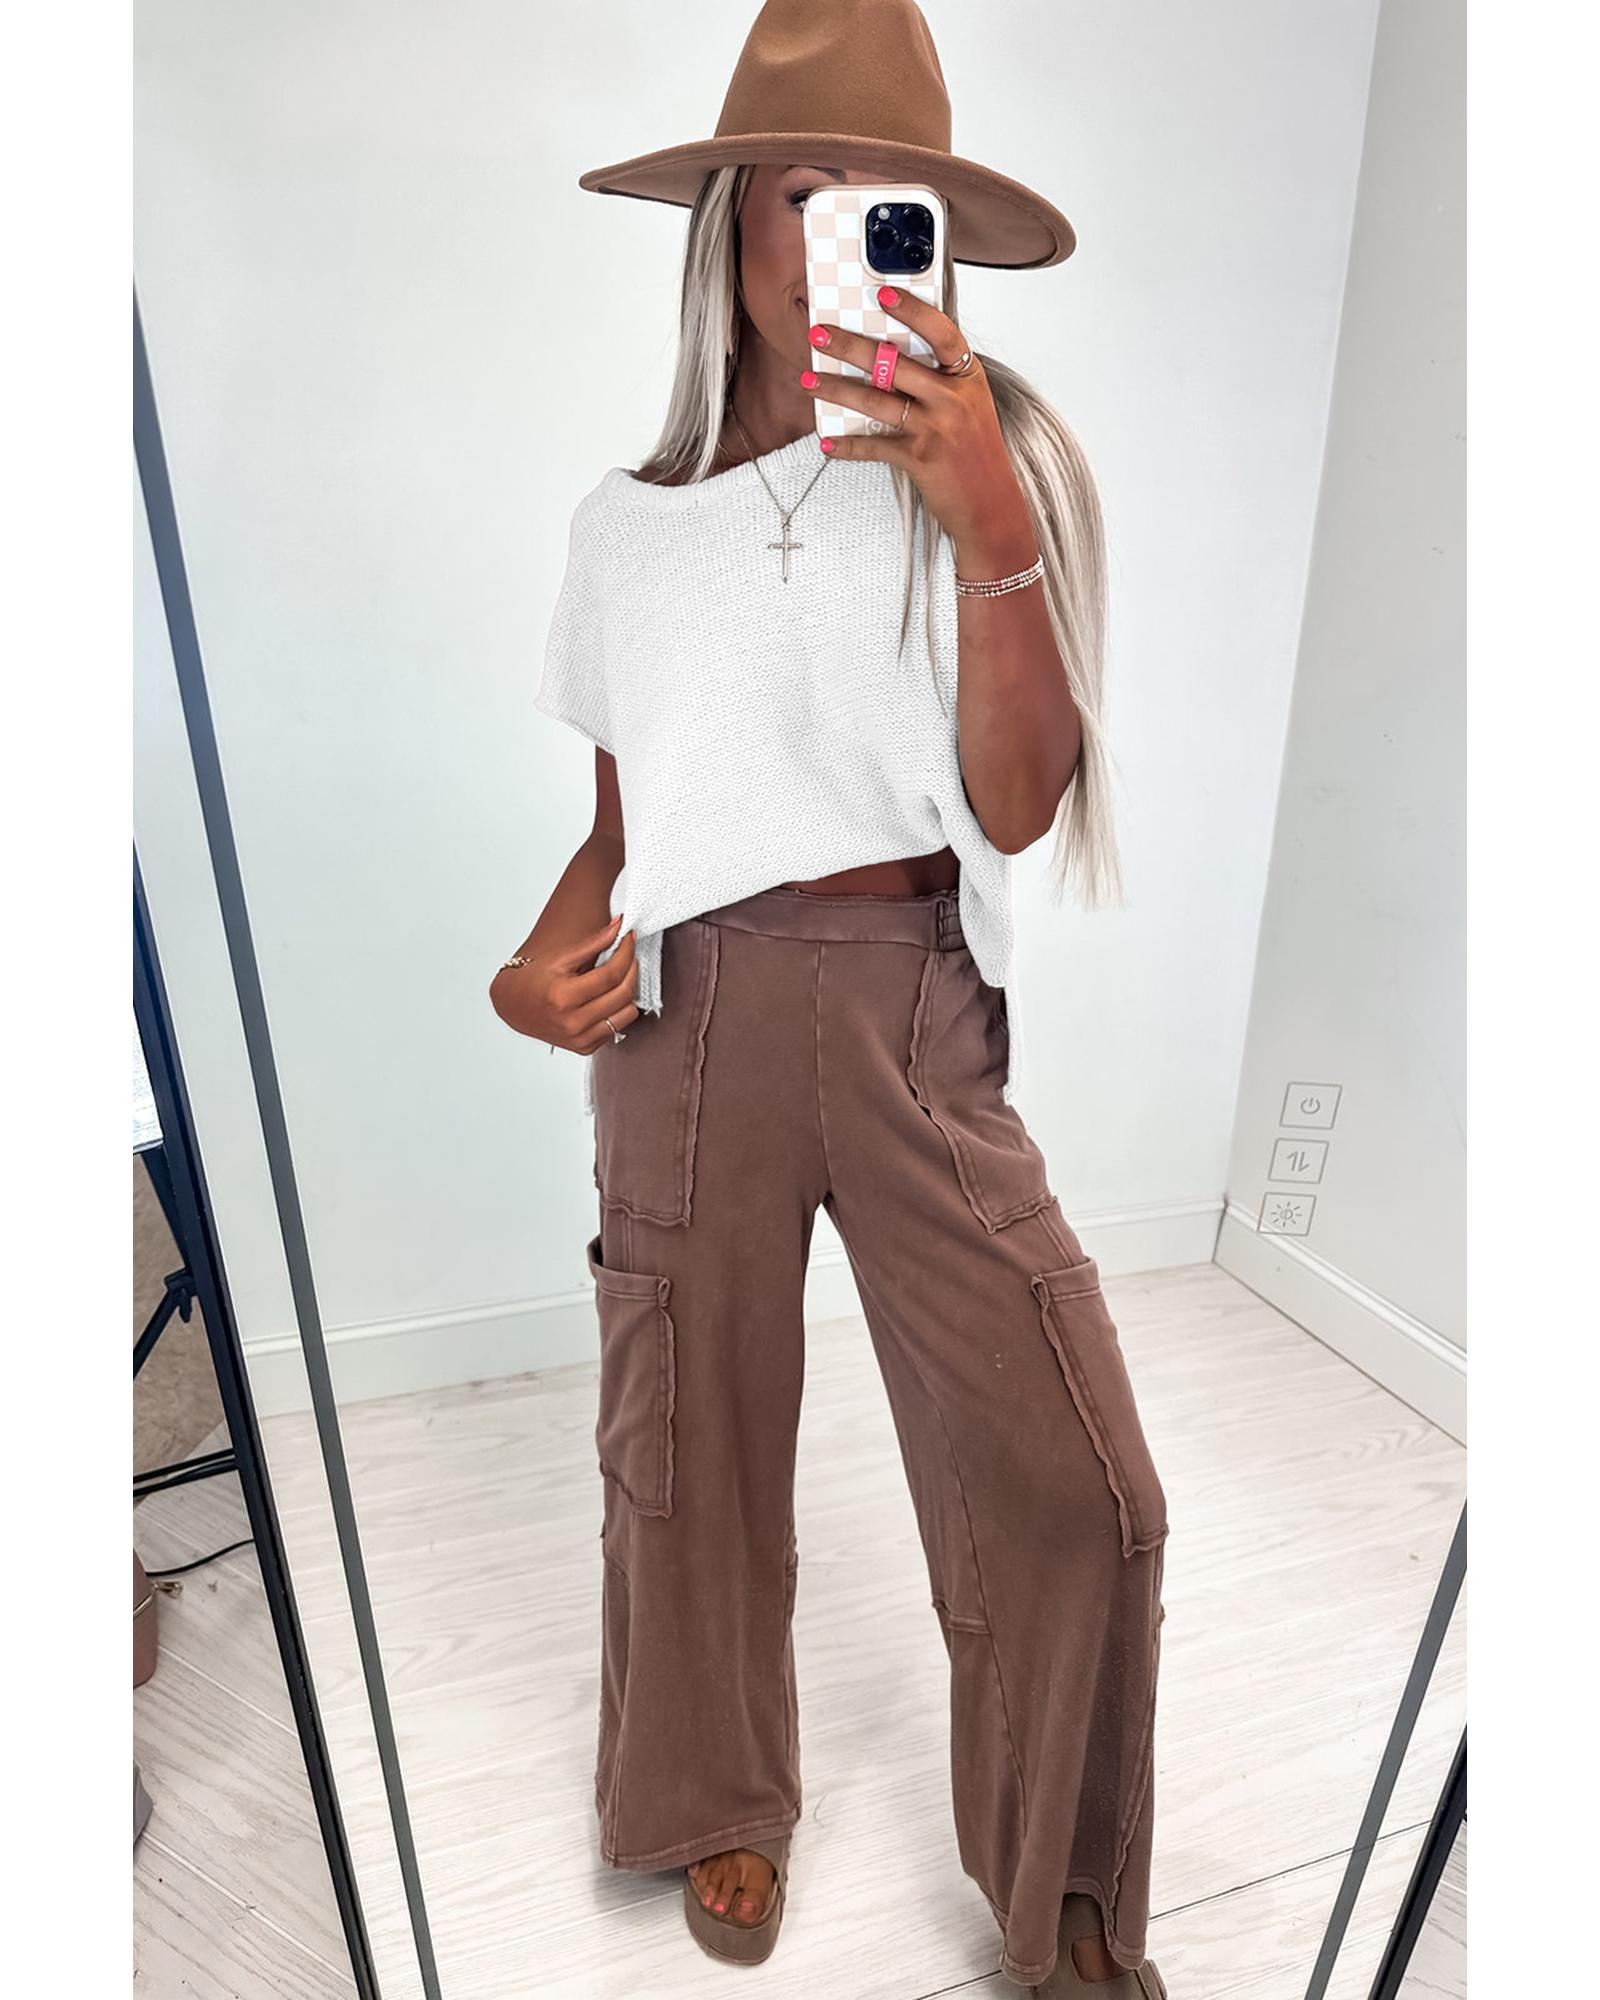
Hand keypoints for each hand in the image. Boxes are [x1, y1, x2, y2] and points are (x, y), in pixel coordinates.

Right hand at [491, 912, 638, 1052]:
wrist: (514, 1005)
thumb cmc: (533, 979)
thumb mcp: (560, 957)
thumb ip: (593, 943)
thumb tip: (619, 926)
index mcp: (563, 997)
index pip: (610, 975)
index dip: (626, 953)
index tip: (629, 939)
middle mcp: (572, 1022)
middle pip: (622, 994)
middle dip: (632, 969)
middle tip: (628, 955)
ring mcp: (580, 1039)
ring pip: (627, 1014)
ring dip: (629, 992)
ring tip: (619, 976)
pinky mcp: (585, 1047)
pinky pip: (617, 1029)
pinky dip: (618, 1010)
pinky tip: (609, 996)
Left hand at [800, 288, 1033, 550]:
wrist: (991, 505)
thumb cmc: (975, 453)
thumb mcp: (969, 405)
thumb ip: (939, 380)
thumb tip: (887, 358)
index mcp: (968, 377)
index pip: (941, 332)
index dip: (912, 310)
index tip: (881, 293)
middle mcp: (954, 398)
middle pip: (893, 362)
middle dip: (849, 345)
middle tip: (818, 333)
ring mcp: (936, 428)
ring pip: (875, 400)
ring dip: (836, 389)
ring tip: (809, 380)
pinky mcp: (919, 458)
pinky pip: (874, 446)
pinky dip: (847, 446)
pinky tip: (828, 442)